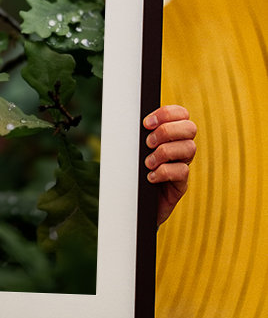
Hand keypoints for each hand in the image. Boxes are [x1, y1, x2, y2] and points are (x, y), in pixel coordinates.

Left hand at [143, 104, 196, 225]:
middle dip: (167, 131)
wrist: (133, 204)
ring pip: (189, 148)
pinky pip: (182, 171)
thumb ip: (138, 135)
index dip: (167, 113)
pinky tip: (150, 177)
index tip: (146, 123)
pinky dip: (164, 172)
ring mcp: (183, 165)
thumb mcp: (134, 150)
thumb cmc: (132, 173)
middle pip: (190, 128)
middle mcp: (181, 148)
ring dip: (164, 152)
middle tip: (148, 143)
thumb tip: (127, 119)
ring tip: (147, 163)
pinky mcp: (181, 184)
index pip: (182, 114)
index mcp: (171, 135)